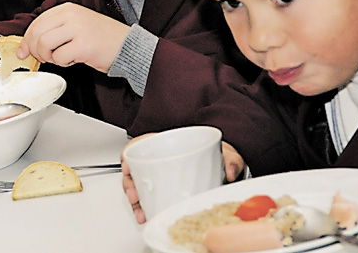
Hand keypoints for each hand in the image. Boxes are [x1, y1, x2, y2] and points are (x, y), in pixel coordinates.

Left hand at [21, 3, 129, 72]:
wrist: (127, 45)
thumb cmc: (101, 38)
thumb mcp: (77, 25)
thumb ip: (55, 30)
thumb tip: (28, 44)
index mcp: (68, 9)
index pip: (37, 22)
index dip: (27, 39)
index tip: (23, 51)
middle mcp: (72, 15)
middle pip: (37, 33)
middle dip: (34, 50)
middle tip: (41, 58)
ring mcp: (78, 29)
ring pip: (45, 45)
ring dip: (49, 57)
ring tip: (61, 58)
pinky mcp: (83, 46)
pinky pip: (60, 58)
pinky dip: (63, 63)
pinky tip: (74, 59)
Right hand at [122, 137, 247, 224]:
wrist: (223, 166)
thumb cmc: (217, 155)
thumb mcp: (225, 153)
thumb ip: (230, 160)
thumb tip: (230, 172)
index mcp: (169, 144)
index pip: (140, 144)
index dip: (129, 154)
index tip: (127, 165)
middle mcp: (160, 159)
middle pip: (134, 168)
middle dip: (129, 183)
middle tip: (134, 194)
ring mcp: (159, 175)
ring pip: (138, 185)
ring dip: (135, 199)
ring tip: (139, 209)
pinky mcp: (163, 190)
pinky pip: (147, 197)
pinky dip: (144, 206)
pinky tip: (145, 213)